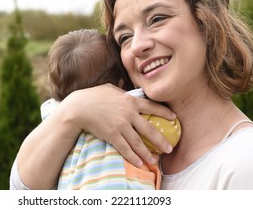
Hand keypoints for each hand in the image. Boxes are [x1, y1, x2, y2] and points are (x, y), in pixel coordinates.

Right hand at [60, 83, 175, 166]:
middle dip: (161, 140)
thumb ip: (123, 93)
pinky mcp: (112, 136)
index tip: (174, 118)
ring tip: (155, 159)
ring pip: (138, 142)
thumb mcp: (111, 89)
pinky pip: (125, 149)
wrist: (78, 107)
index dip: (164, 113)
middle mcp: (128, 114)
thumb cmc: (93, 96)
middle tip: (169, 148)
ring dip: (148, 153)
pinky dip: (133, 157)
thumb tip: (131, 92)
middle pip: (149, 129)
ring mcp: (120, 126)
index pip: (152, 107)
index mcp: (130, 100)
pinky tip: (139, 163)